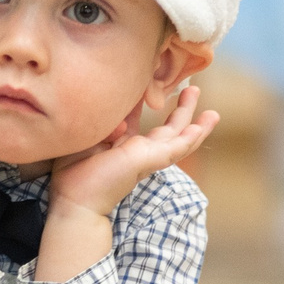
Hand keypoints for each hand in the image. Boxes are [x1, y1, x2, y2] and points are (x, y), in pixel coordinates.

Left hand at [49, 83, 220, 224]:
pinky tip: (203, 125)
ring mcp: (148, 157)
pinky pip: (177, 147)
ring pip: (179, 137)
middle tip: (193, 88)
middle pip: (167, 128)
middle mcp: (138, 152)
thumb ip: (105, 125)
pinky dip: (192, 136)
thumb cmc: (74, 173)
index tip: (145, 83)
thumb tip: (122, 122)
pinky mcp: (151, 160)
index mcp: (121, 147)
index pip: (135, 120)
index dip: (140, 101)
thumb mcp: (88, 138)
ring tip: (209, 105)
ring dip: (195, 121)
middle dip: (182, 109)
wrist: (76, 200)